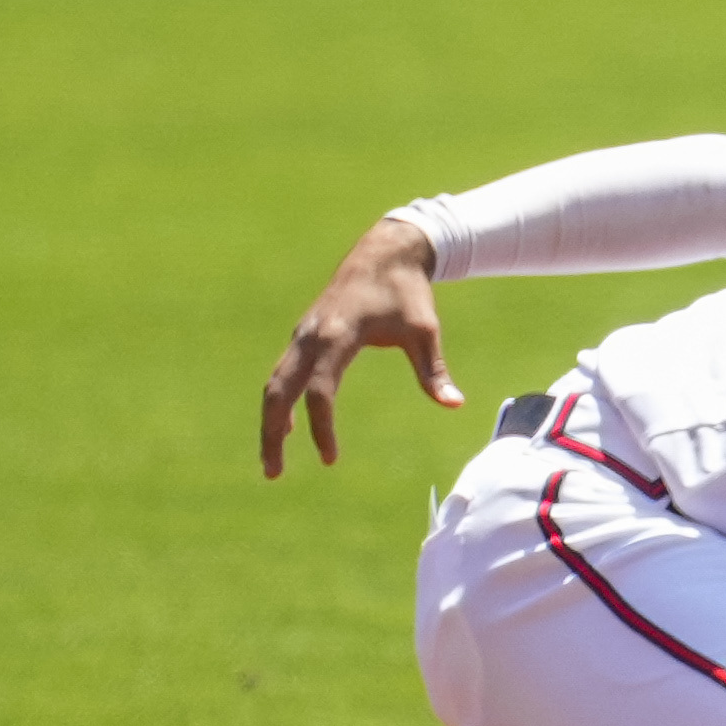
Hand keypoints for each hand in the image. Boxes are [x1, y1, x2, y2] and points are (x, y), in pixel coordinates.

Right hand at [259, 217, 461, 477]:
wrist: (385, 252)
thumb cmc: (407, 292)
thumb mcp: (424, 331)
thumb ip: (433, 371)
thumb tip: (455, 405)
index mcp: (337, 335)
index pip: (320, 391)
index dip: (322, 427)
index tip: (331, 459)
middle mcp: (310, 335)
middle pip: (279, 391)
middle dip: (273, 432)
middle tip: (274, 473)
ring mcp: (302, 335)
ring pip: (275, 384)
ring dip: (271, 422)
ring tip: (274, 462)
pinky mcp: (303, 336)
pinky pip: (282, 374)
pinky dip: (279, 402)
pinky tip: (286, 429)